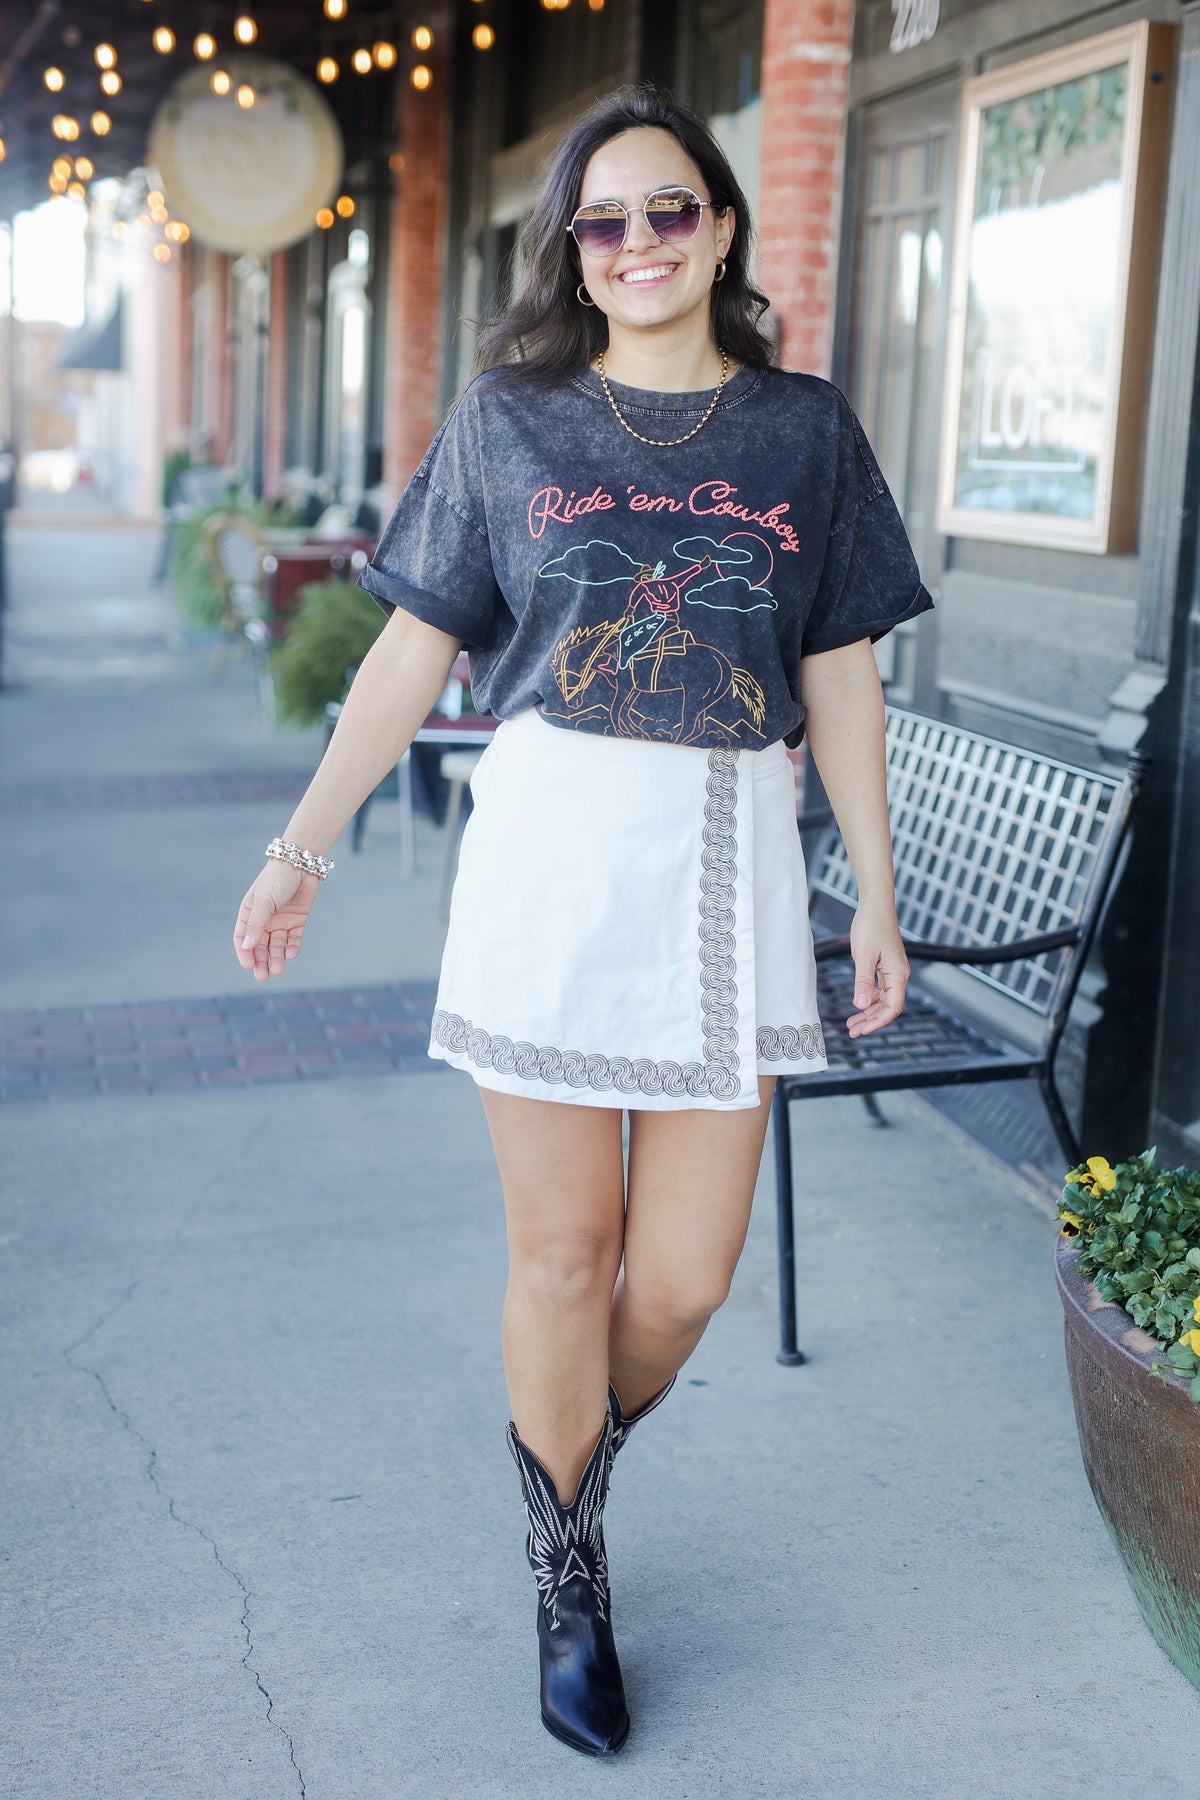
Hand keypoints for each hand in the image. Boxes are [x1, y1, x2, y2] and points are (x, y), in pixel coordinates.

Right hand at [233, 860, 320, 982]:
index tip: (248, 966)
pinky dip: (292, 948)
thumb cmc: (277, 879)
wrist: (302, 864)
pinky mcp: (297, 920)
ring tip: (278, 971)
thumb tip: (247, 946)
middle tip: (263, 977)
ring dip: (276, 958)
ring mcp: (280, 920)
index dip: (244, 953)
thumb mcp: (264, 901)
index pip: (242, 938)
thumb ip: (257, 923)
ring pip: (276, 945)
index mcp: (249, 913)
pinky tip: (291, 955)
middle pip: (260, 946)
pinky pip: (293, 938)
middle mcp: (264, 919)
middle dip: (261, 961)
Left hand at [846, 904, 908, 1036]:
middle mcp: (899, 975)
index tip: (862, 1030)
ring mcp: (892, 971)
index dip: (878, 1021)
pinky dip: (868, 999)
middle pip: (888, 1007)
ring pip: (883, 999)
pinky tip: (857, 1004)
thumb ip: (863, 981)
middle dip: (871, 1021)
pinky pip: (879, 989)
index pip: (892, 1007)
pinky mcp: (885, 966)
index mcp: (898, 974)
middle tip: (852, 1032)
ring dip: (868, 1012)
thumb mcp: (863, 955)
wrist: (875, 905)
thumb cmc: (871, 926)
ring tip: (851, 1023)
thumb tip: (859, 1005)